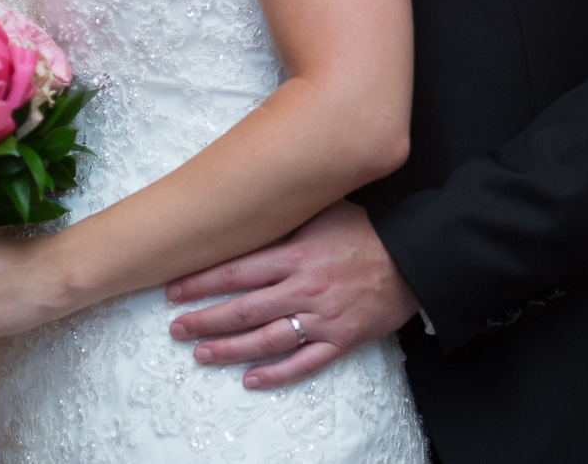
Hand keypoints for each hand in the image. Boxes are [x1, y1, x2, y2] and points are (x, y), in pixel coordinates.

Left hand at [163, 201, 419, 390]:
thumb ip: (284, 216)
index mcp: (295, 255)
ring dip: (230, 350)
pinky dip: (276, 374)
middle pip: (243, 309)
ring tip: (201, 354)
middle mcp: (303, 289)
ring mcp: (322, 318)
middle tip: (176, 328)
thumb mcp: (322, 211)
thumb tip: (244, 208)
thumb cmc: (366, 230)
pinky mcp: (341, 340)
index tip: (174, 289)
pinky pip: (304, 363)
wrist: (414, 259)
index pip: (236, 272)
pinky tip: (250, 380)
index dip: (201, 283)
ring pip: (267, 339)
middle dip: (205, 320)